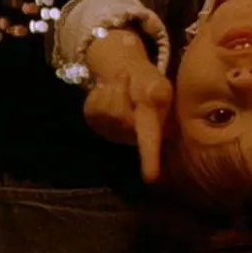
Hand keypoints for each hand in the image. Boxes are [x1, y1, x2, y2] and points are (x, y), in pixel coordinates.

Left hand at [83, 30, 172, 181]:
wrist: (126, 74)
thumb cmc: (147, 82)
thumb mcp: (158, 83)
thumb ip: (159, 91)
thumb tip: (157, 95)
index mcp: (155, 128)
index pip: (151, 142)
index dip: (151, 158)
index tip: (150, 177)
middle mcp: (133, 136)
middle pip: (119, 114)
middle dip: (121, 89)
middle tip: (127, 76)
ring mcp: (112, 132)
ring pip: (105, 109)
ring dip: (111, 88)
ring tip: (119, 83)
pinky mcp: (95, 123)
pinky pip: (92, 106)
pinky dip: (99, 92)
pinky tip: (106, 91)